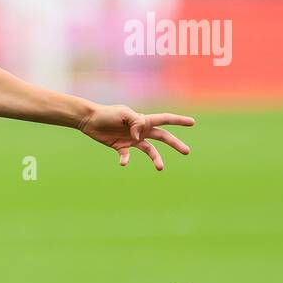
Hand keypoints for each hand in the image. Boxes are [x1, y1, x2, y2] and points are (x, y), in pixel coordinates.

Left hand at [78, 104, 194, 170]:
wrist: (90, 120)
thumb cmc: (107, 113)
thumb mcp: (123, 113)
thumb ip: (135, 122)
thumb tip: (140, 135)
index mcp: (143, 120)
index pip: (165, 120)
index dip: (178, 121)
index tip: (192, 123)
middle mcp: (141, 131)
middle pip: (163, 137)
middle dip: (175, 144)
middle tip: (187, 151)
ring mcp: (132, 140)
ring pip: (149, 150)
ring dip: (156, 158)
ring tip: (160, 168)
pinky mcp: (121, 147)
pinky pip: (127, 156)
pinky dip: (126, 160)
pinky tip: (123, 162)